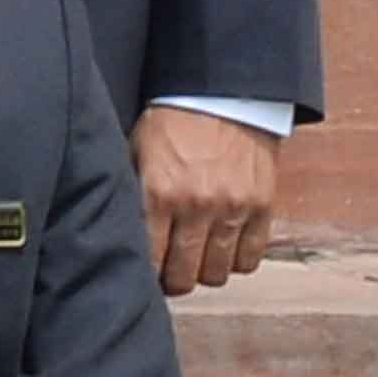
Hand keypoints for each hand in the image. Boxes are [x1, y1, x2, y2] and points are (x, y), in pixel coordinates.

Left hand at [134, 105, 281, 298]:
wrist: (223, 95)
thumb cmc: (171, 124)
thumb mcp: (134, 152)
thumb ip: (128, 195)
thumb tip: (114, 236)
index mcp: (158, 193)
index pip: (148, 259)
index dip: (144, 276)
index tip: (142, 278)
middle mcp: (196, 206)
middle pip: (183, 275)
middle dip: (172, 281)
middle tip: (169, 273)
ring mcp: (233, 208)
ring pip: (217, 273)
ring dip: (204, 272)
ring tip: (196, 260)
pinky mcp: (263, 206)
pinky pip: (250, 258)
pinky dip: (236, 261)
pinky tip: (223, 249)